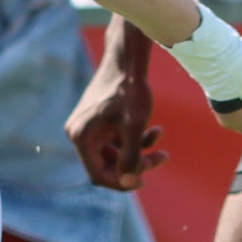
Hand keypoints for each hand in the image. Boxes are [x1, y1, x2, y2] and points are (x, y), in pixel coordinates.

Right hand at [66, 47, 166, 191]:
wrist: (128, 59)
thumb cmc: (130, 90)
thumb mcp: (134, 127)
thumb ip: (130, 157)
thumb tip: (127, 182)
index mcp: (81, 137)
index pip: (98, 174)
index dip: (121, 181)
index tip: (144, 180)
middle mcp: (80, 133)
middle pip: (108, 164)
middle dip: (135, 163)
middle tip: (161, 158)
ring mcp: (89, 126)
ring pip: (116, 152)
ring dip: (139, 150)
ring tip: (160, 139)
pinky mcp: (100, 119)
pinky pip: (117, 139)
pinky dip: (136, 138)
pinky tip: (157, 130)